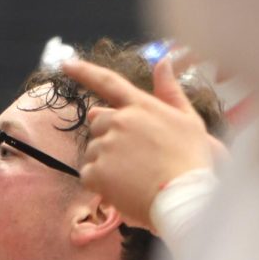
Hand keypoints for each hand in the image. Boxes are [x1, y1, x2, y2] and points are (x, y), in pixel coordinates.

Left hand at [61, 57, 216, 229]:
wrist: (185, 198)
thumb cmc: (191, 161)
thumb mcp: (189, 120)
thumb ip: (170, 91)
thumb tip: (162, 61)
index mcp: (141, 106)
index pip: (108, 82)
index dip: (85, 71)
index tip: (66, 64)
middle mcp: (119, 121)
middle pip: (97, 122)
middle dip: (108, 135)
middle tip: (134, 156)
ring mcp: (106, 145)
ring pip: (93, 149)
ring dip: (105, 161)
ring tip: (134, 175)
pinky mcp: (96, 170)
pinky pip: (88, 173)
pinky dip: (100, 183)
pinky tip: (123, 188)